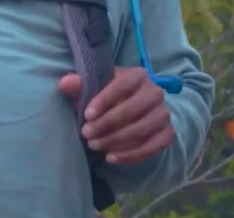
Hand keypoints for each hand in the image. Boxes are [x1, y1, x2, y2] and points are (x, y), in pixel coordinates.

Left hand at [59, 68, 174, 165]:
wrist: (138, 111)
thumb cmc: (111, 97)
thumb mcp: (96, 88)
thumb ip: (79, 85)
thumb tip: (65, 84)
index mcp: (138, 75)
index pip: (122, 85)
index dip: (104, 100)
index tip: (86, 115)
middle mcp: (155, 92)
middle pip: (132, 109)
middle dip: (106, 124)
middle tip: (86, 134)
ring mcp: (163, 114)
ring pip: (141, 129)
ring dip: (115, 140)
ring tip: (95, 146)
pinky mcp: (167, 133)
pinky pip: (151, 147)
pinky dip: (130, 155)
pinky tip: (111, 158)